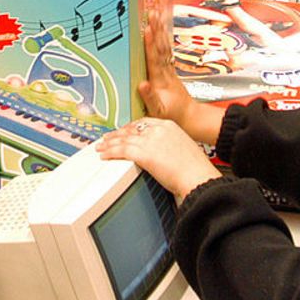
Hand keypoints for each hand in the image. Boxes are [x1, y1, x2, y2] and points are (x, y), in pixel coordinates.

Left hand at [97, 118, 220, 202]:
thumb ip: (171, 147)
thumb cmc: (195, 169)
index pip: (144, 122)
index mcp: (169, 126)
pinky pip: (122, 150)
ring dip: (110, 143)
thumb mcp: (184, 149)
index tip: (125, 131)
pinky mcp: (144, 153)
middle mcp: (158, 130)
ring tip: (101, 146)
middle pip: (132, 129)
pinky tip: (104, 155)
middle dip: (118, 134)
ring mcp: (150, 140)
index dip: (131, 127)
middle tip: (108, 137)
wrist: (198, 177)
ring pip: (124, 139)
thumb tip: (164, 154)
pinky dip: (110, 152)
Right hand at [137, 7, 225, 144]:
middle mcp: (165, 71)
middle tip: (151, 13)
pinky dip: (161, 36)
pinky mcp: (169, 68)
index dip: (150, 44)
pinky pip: (164, 49)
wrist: (188, 116)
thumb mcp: (157, 112)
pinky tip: (159, 27)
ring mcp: (168, 69)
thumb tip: (142, 84)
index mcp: (160, 80)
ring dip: (159, 29)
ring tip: (155, 13)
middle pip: (160, 47)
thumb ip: (150, 98)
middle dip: (156, 29)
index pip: (154, 59)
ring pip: (163, 45)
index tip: (147, 30)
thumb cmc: (171, 115)